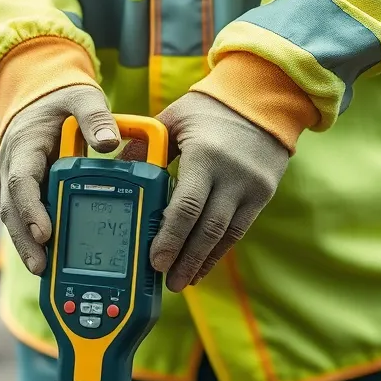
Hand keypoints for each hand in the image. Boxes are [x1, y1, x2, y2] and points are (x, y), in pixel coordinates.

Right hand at [0, 85, 120, 274]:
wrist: (37, 98)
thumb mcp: (81, 97)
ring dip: (28, 247)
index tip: (44, 231)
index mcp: (25, 148)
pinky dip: (37, 242)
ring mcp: (18, 186)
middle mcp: (14, 171)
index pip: (22, 182)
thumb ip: (94, 117)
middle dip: (25, 241)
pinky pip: (29, 221)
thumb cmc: (61, 101)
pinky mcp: (28, 196)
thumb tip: (110, 143)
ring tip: (45, 273)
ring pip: (17, 221)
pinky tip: (52, 264)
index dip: (30, 209)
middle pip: (12, 211)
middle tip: (41, 266)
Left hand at [127, 92, 288, 291]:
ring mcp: (251, 187)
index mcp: (204, 156)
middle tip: (167, 282)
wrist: (264, 98)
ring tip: (182, 281)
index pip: (186, 206)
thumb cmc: (210, 108)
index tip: (155, 261)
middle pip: (206, 228)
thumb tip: (116, 169)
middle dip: (185, 259)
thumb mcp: (174, 119)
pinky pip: (238, 231)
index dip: (170, 238)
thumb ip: (147, 146)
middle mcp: (231, 175)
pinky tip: (203, 266)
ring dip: (202, 262)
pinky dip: (219, 251)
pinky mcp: (262, 195)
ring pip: (224, 235)